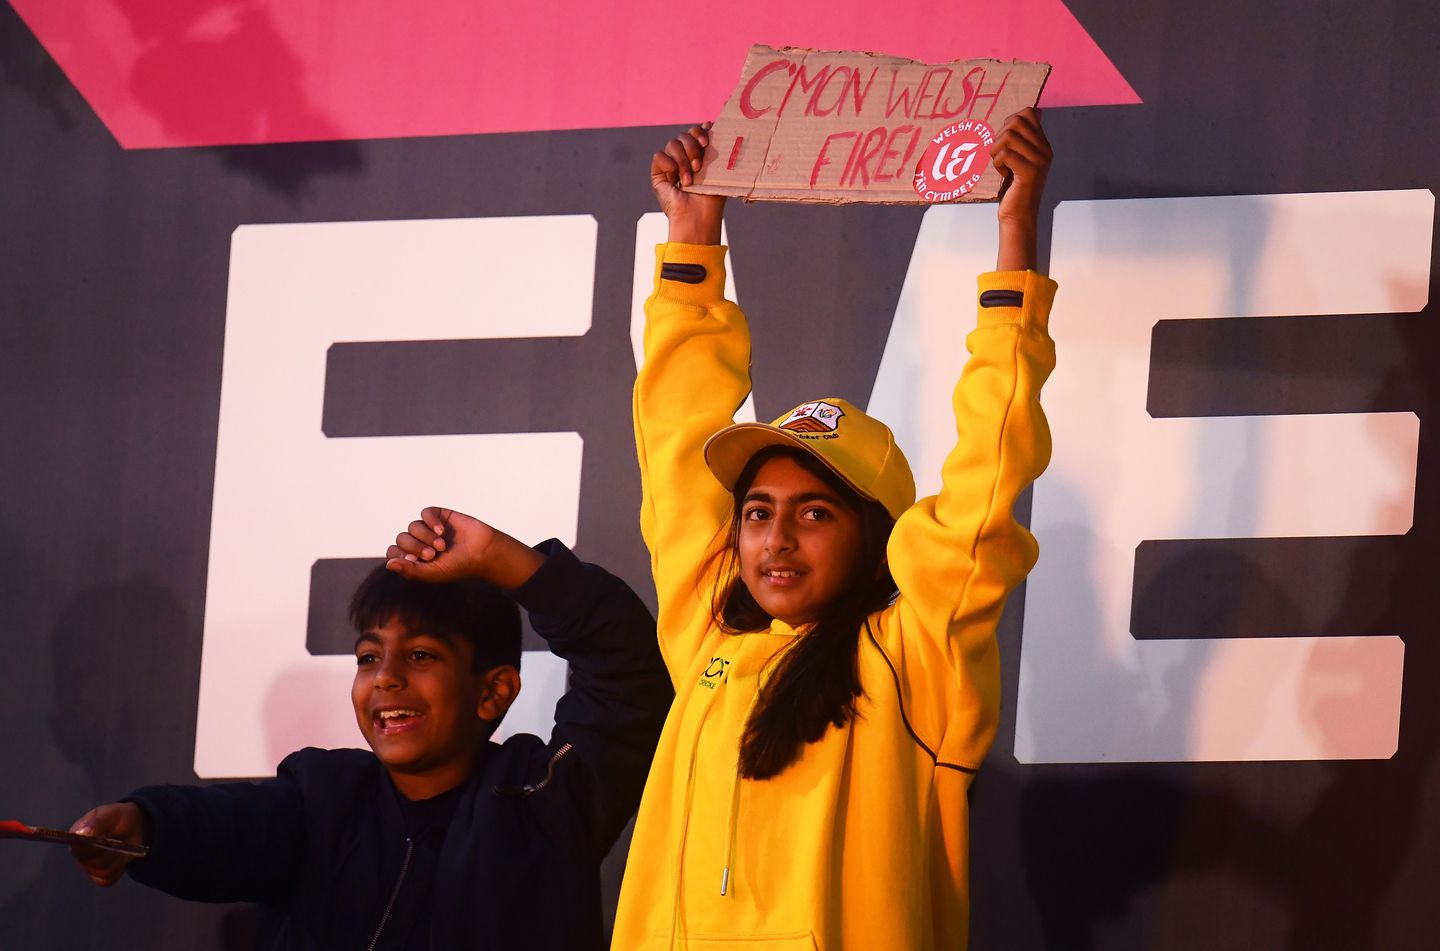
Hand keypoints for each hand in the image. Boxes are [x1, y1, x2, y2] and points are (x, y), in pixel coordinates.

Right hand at [69, 803, 145, 885]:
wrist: (133, 826)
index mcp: (77, 835)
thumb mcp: (112, 814)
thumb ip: (97, 822)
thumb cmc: (119, 818)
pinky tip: (120, 858)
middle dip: (108, 853)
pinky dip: (118, 870)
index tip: (105, 841)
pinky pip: (107, 879)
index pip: (77, 848)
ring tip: (121, 847)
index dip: (90, 849)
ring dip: (116, 860)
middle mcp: (79, 852)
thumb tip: (81, 833)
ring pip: (101, 872)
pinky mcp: (98, 875)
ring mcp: (88, 865)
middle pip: (90, 863)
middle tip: (118, 841)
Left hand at [385, 507, 542, 589]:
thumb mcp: (433, 573)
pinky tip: (442, 530)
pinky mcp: (439, 515)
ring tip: (442, 545)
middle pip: (402, 538)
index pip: (393, 552)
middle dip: (415, 547)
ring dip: (426, 536)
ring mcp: (428, 528)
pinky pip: (425, 513)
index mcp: (414, 558)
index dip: (400, 555)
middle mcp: (419, 542)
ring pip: (412, 526)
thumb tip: (389, 565)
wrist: (484, 552)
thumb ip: (411, 571)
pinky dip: (431, 521)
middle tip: (433, 554)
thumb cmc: (459, 566)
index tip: (415, 561)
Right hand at [651, 123, 725, 244]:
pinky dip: (669, 166)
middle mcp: (684, 158)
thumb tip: (710, 122)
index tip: (706, 143)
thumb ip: (714, 146)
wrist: (697, 215)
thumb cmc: (711, 197)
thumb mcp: (716, 168)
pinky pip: (659, 156)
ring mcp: (670, 165)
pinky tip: (675, 181)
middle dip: (692, 148)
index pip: (695, 133)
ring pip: (672, 143)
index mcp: (699, 156)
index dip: (700, 132)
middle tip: (698, 167)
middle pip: (684, 135)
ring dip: (682, 160)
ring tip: (688, 180)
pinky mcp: (658, 173)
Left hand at [989, 107, 1052, 270]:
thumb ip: (1023, 138)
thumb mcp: (1018, 160)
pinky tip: (1003, 174)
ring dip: (996, 150)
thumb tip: (1035, 111)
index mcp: (1044, 145)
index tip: (1004, 143)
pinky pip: (1005, 154)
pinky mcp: (1029, 172)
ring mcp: (1039, 161)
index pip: (1028, 113)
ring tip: (1000, 165)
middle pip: (1016, 121)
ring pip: (1009, 136)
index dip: (1009, 122)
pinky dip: (997, 163)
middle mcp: (1045, 150)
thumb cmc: (1013, 189)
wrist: (1017, 217)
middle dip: (999, 136)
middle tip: (999, 155)